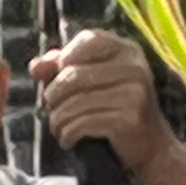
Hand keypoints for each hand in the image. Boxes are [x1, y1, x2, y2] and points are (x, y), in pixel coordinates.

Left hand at [28, 27, 178, 179]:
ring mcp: (134, 92)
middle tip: (51, 108)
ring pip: (75, 101)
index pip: (88, 39)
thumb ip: (63, 67)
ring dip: (58, 118)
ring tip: (58, 126)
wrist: (150, 145)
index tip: (54, 76)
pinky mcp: (129, 118)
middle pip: (73, 74)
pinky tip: (68, 139)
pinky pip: (84, 122)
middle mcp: (134, 67)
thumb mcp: (94, 81)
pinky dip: (68, 133)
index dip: (63, 57)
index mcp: (127, 51)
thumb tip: (35, 67)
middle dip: (53, 96)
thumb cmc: (117, 109)